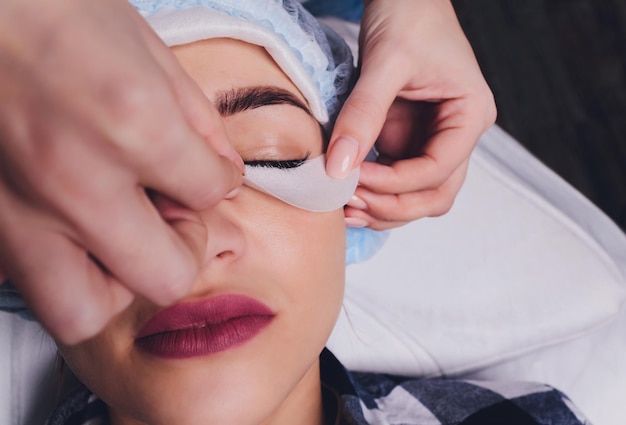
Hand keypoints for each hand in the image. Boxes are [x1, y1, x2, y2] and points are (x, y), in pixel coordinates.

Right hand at [0, 0, 242, 343]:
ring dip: (117, 283)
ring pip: (82, 311)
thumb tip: (221, 171)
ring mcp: (18, 211)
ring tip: (121, 240)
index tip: (209, 171)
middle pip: (166, 278)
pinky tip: (70, 227)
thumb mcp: (145, 45)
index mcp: (133, 123)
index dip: (219, 182)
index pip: (211, 193)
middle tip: (174, 217)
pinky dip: (61, 268)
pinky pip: (29, 281)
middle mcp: (78, 181)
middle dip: (184, 251)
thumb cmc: (50, 6)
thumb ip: (196, 119)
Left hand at [326, 0, 495, 229]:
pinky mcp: (408, 139)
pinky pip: (394, 178)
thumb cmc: (409, 15)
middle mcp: (457, 134)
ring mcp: (432, 139)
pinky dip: (373, 191)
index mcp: (470, 115)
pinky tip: (346, 193)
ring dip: (383, 207)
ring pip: (416, 195)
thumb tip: (339, 166)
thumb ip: (363, 113)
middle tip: (351, 203)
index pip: (439, 169)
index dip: (396, 183)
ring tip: (344, 205)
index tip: (354, 178)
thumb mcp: (385, 62)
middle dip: (393, 206)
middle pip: (435, 194)